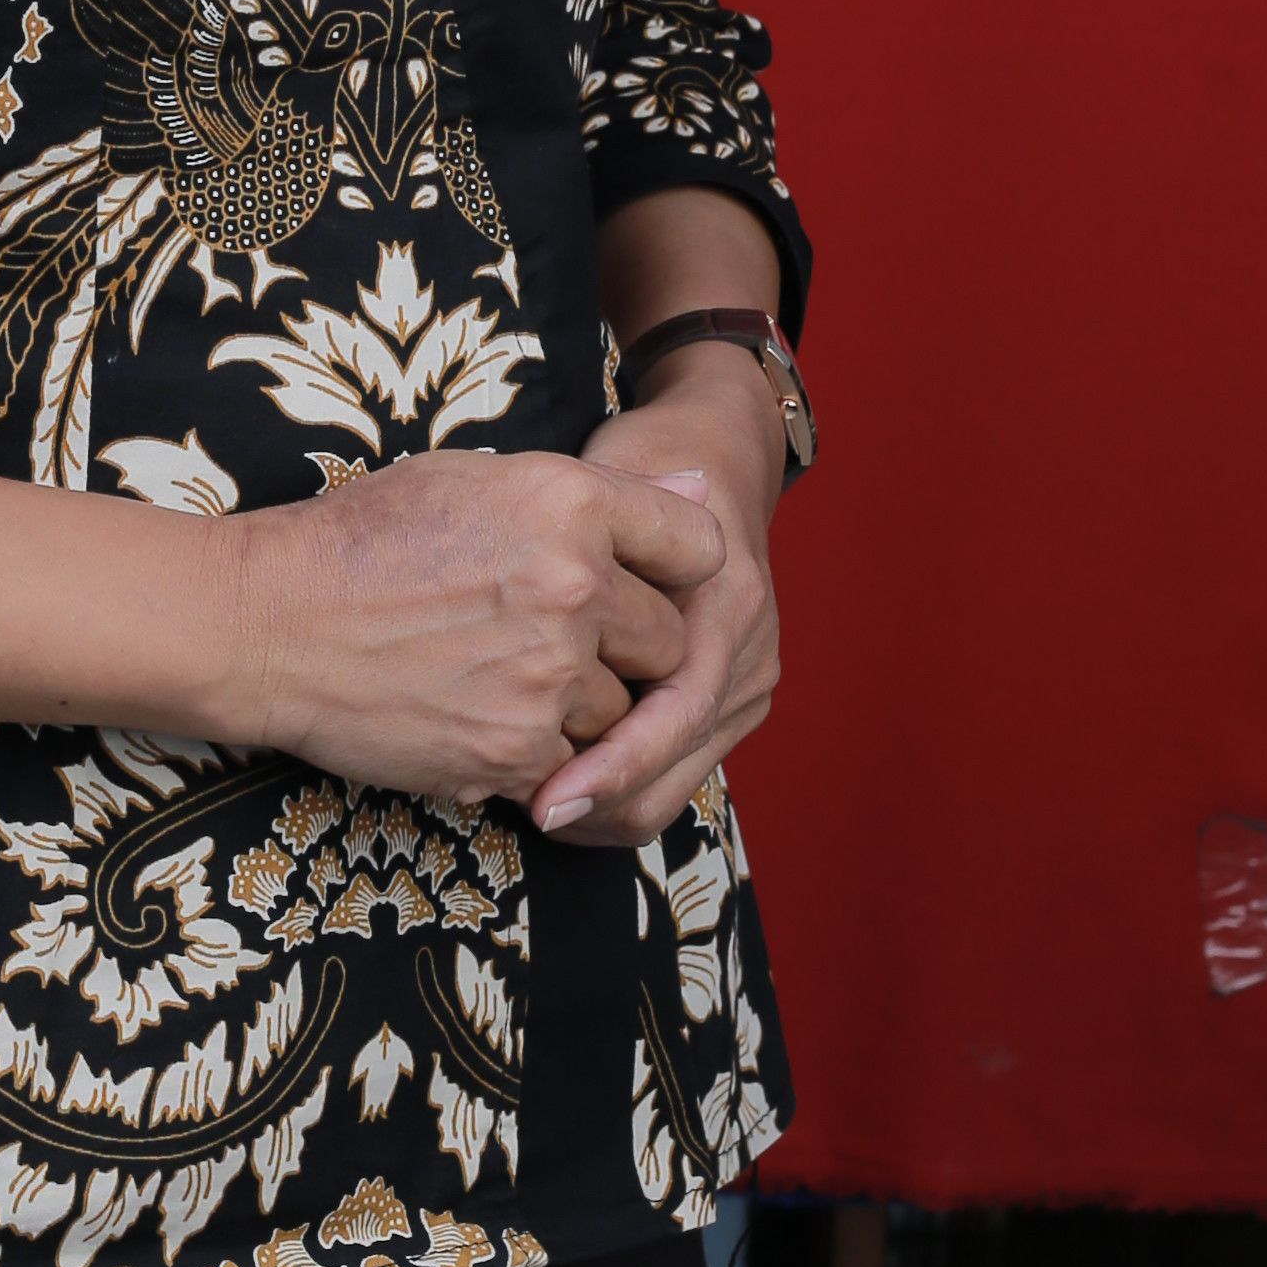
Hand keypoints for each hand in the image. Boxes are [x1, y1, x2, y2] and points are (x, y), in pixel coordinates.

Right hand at [224, 446, 727, 808]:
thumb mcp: (479, 478)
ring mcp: (547, 676)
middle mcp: (572, 587)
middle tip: (552, 636)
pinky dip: (536, 750)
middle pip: (670, 640)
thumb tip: (704, 487)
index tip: (646, 583)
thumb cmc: (367, 538)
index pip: (697, 544)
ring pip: (624, 710)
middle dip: (629, 647)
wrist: (270, 624)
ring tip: (501, 674)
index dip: (678, 569)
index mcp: (567, 502)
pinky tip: (477, 712)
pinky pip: (573, 761)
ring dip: (582, 705)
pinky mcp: (516, 750)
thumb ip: (600, 493)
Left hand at [531, 383, 783, 845]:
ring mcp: (747, 687)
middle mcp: (749, 658)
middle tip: (517, 810)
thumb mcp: (611, 485)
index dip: (608, 768)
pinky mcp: (731, 705)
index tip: (543, 799)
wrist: (718, 455)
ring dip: (601, 807)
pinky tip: (557, 781)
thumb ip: (587, 542)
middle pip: (672, 775)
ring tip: (527, 801)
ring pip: (670, 791)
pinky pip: (672, 775)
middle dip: (596, 806)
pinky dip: (615, 788)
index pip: (673, 716)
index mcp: (725, 607)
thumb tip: (555, 603)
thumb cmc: (646, 466)